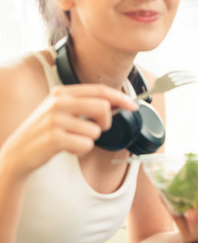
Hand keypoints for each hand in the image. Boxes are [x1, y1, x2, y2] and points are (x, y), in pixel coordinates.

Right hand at [0, 84, 137, 178]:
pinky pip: (86, 145)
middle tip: (97, 129)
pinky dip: (81, 150)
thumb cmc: (47, 131)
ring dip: (89, 139)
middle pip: (103, 107)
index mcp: (63, 92)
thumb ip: (86, 104)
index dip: (120, 97)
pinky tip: (67, 148)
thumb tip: (118, 103)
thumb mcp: (63, 110)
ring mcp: (55, 119)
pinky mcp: (54, 138)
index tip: (134, 105)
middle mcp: (59, 102)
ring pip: (95, 131)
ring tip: (72, 140)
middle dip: (106, 122)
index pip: (100, 90)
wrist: (18, 153)